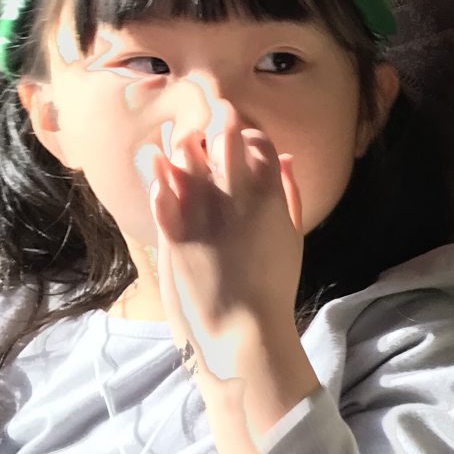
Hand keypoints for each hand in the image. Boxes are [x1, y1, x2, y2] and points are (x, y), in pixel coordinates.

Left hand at [142, 95, 303, 372]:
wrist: (242, 327)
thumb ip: (291, 193)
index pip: (259, 141)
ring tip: (186, 153)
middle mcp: (236, 197)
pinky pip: (160, 187)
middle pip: (223, 135)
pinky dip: (160, 174)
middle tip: (211, 135)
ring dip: (186, 148)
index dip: (250, 135)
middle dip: (217, 126)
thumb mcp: (293, 236)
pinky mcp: (173, 229)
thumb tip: (287, 160)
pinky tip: (162, 172)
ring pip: (186, 154)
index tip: (244, 144)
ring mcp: (201, 211)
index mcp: (271, 198)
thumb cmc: (273, 285)